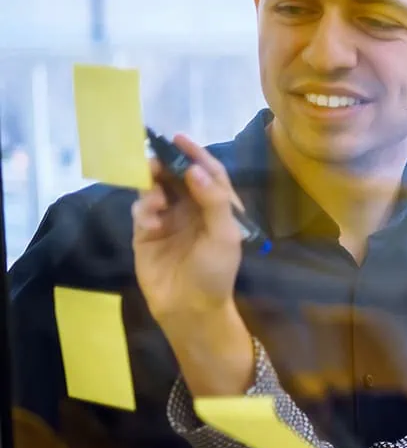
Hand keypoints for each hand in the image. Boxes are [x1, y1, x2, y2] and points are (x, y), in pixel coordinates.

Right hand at [131, 135, 243, 327]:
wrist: (190, 308)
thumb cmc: (215, 272)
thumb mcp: (224, 235)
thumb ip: (213, 200)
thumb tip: (194, 170)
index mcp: (217, 207)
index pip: (208, 172)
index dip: (195, 154)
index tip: (178, 139)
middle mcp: (192, 209)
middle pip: (177, 176)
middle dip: (165, 165)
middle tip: (154, 159)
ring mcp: (168, 220)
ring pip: (155, 189)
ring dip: (152, 185)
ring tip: (155, 193)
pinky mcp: (146, 233)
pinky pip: (141, 211)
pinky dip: (143, 209)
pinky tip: (150, 219)